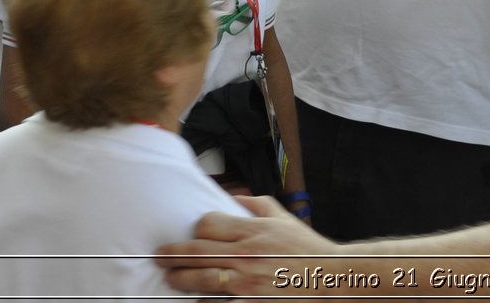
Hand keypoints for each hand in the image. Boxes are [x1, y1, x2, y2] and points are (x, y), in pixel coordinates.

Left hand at [156, 195, 335, 296]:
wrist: (330, 278)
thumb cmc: (307, 249)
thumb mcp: (285, 218)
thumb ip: (258, 204)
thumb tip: (234, 197)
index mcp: (253, 231)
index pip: (208, 224)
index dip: (197, 227)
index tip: (195, 232)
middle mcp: (245, 255)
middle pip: (196, 251)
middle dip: (173, 253)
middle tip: (159, 255)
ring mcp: (245, 283)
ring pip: (199, 278)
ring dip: (179, 277)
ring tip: (170, 276)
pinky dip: (204, 302)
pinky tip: (197, 299)